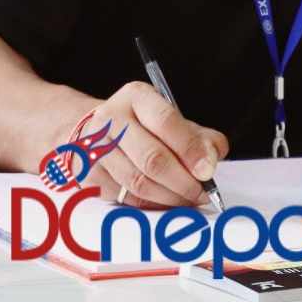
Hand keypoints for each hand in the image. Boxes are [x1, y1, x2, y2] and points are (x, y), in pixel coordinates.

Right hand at [66, 82, 227, 209]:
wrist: (95, 130)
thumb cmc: (141, 125)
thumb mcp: (170, 117)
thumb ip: (199, 136)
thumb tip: (212, 158)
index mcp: (136, 97)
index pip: (165, 122)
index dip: (190, 149)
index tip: (208, 170)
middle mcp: (111, 119)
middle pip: (152, 158)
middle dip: (184, 181)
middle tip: (202, 192)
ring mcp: (96, 148)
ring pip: (139, 182)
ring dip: (170, 197)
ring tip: (188, 199)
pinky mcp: (89, 175)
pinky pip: (127, 198)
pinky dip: (153, 204)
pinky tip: (167, 202)